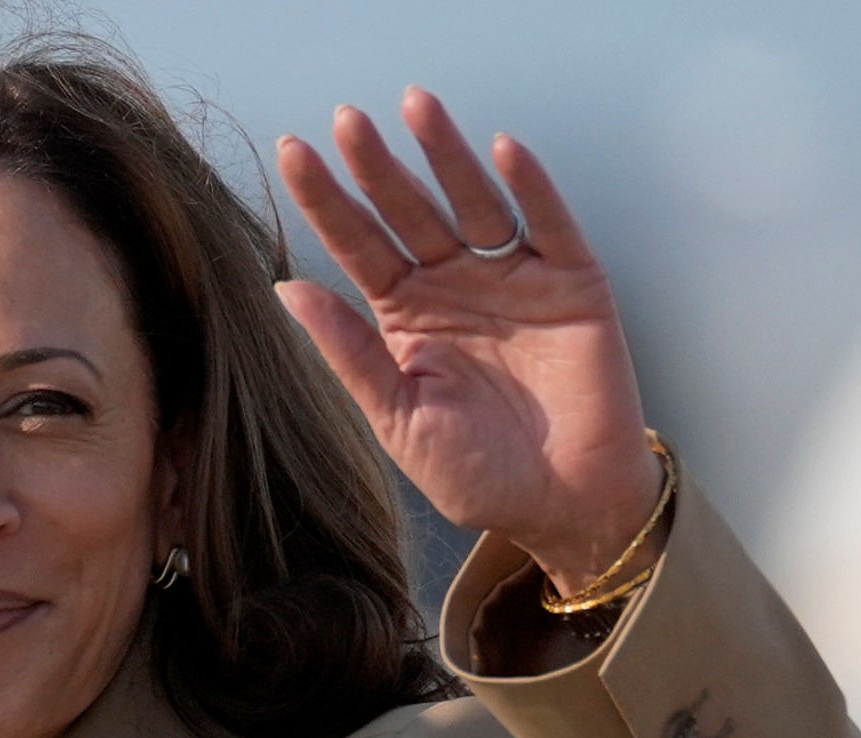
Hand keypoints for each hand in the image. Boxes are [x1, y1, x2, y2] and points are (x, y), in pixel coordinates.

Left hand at [275, 88, 663, 599]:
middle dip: (378, 166)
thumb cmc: (479, 474)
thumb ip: (351, 353)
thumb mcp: (400, 418)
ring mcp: (513, 278)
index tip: (293, 152)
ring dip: (446, 153)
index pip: (359, 244)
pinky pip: (549, 225)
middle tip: (347, 121)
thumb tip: (288, 289)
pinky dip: (531, 187)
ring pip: (474, 202)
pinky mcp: (571, 284)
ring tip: (417, 106)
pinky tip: (503, 150)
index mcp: (406, 315)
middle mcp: (455, 285)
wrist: (563, 507)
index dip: (328, 201)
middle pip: (409, 211)